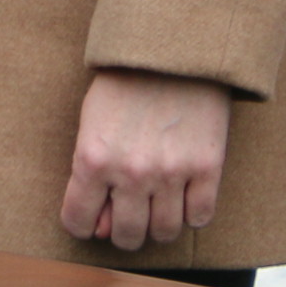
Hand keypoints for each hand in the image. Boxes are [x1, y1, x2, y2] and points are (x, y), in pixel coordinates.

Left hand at [59, 68, 231, 250]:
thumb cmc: (122, 83)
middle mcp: (131, 172)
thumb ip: (92, 175)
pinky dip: (191, 214)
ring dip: (157, 227)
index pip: (78, 219)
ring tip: (155, 210)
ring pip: (165, 232)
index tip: (88, 222)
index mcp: (93, 158)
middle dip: (123, 233)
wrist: (170, 51)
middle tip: (126, 219)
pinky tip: (183, 198)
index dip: (81, 225)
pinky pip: (200, 217)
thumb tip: (99, 226)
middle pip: (127, 235)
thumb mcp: (91, 122)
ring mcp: (172, 173)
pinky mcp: (208, 168)